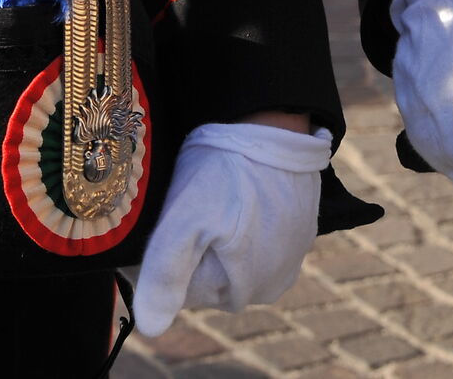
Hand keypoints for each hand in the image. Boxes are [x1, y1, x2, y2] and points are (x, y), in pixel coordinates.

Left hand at [130, 120, 331, 335]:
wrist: (274, 123)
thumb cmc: (227, 173)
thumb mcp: (184, 222)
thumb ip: (164, 276)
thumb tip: (151, 329)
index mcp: (248, 291)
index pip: (187, 290)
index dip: (170, 257)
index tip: (171, 221)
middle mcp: (276, 282)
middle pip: (212, 274)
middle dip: (196, 245)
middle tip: (193, 203)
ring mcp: (292, 254)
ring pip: (233, 253)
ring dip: (219, 229)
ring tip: (216, 192)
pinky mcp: (300, 225)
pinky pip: (258, 231)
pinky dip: (243, 214)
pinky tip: (237, 188)